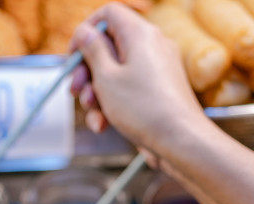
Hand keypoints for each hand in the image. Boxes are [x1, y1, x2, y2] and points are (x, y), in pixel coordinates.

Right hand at [69, 3, 207, 156]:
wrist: (180, 141)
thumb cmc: (144, 109)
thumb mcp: (107, 78)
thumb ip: (92, 50)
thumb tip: (84, 31)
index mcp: (139, 34)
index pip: (108, 14)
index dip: (86, 31)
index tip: (73, 55)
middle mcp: (151, 46)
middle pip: (108, 46)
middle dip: (86, 71)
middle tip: (75, 91)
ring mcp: (155, 68)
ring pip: (114, 72)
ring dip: (96, 93)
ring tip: (93, 114)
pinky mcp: (157, 89)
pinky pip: (128, 88)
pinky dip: (112, 104)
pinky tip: (103, 125)